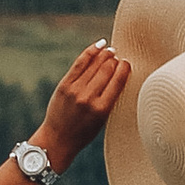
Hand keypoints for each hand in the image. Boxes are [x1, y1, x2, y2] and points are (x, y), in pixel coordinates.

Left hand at [37, 42, 130, 169]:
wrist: (57, 139)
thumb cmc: (84, 132)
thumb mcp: (103, 120)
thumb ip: (111, 99)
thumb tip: (119, 74)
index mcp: (102, 109)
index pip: (118, 81)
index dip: (124, 68)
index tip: (127, 64)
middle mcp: (88, 98)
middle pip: (107, 69)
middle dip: (115, 60)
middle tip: (119, 56)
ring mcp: (75, 90)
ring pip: (95, 64)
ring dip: (105, 54)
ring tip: (110, 51)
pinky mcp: (64, 85)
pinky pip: (80, 63)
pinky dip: (91, 52)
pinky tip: (99, 46)